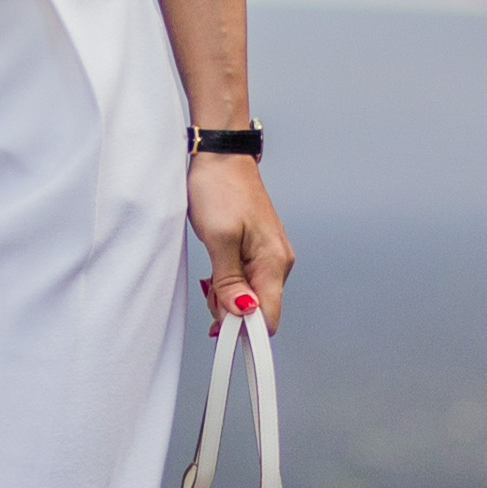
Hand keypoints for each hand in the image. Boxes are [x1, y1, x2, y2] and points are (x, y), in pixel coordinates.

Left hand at [191, 153, 290, 326]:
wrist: (220, 154)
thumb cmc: (219, 188)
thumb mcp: (219, 238)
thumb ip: (230, 280)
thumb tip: (242, 312)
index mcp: (274, 262)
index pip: (268, 318)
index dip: (245, 331)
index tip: (220, 332)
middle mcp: (278, 261)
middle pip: (259, 309)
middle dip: (232, 311)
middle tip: (208, 292)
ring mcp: (270, 254)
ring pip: (251, 294)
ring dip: (228, 296)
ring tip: (209, 276)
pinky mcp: (258, 248)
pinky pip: (247, 278)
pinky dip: (229, 282)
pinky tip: (216, 269)